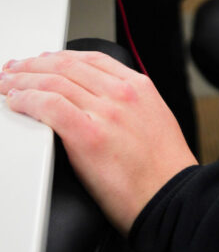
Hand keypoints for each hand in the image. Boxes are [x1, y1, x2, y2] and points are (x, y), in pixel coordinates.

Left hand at [0, 49, 197, 233]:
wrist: (170, 195)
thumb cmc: (163, 167)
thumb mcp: (155, 118)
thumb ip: (130, 103)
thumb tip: (100, 103)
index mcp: (139, 86)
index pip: (92, 58)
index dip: (61, 56)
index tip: (43, 59)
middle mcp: (122, 93)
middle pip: (68, 66)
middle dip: (35, 64)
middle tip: (15, 68)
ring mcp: (106, 112)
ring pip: (55, 82)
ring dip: (24, 81)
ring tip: (7, 84)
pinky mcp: (88, 136)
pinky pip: (50, 106)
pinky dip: (28, 100)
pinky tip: (17, 102)